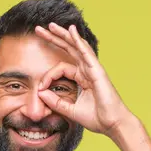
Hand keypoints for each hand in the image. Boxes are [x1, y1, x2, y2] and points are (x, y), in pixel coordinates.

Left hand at [35, 23, 134, 137]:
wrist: (112, 124)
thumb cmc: (96, 118)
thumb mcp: (69, 110)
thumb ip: (55, 102)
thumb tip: (39, 93)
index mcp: (81, 78)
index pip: (60, 68)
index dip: (48, 76)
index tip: (40, 88)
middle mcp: (87, 70)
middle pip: (68, 49)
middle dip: (53, 39)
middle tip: (38, 30)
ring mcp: (93, 69)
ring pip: (76, 46)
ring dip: (63, 35)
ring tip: (50, 25)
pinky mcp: (97, 71)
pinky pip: (86, 53)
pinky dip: (78, 41)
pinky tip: (70, 30)